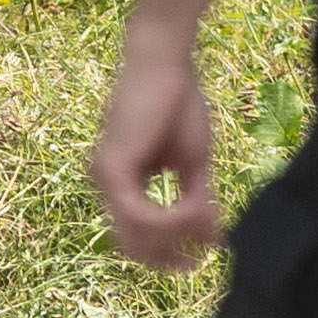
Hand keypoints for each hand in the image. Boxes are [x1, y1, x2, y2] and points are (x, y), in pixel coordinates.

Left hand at [95, 17, 228, 272]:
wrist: (165, 61)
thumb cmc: (178, 102)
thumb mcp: (193, 163)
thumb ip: (195, 203)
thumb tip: (213, 241)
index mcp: (122, 184)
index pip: (137, 241)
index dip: (169, 257)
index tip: (201, 255)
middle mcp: (106, 184)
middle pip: (135, 248)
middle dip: (172, 252)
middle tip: (204, 244)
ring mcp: (104, 177)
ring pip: (138, 237)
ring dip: (178, 232)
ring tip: (206, 213)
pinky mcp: (113, 168)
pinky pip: (142, 216)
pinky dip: (173, 218)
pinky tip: (196, 204)